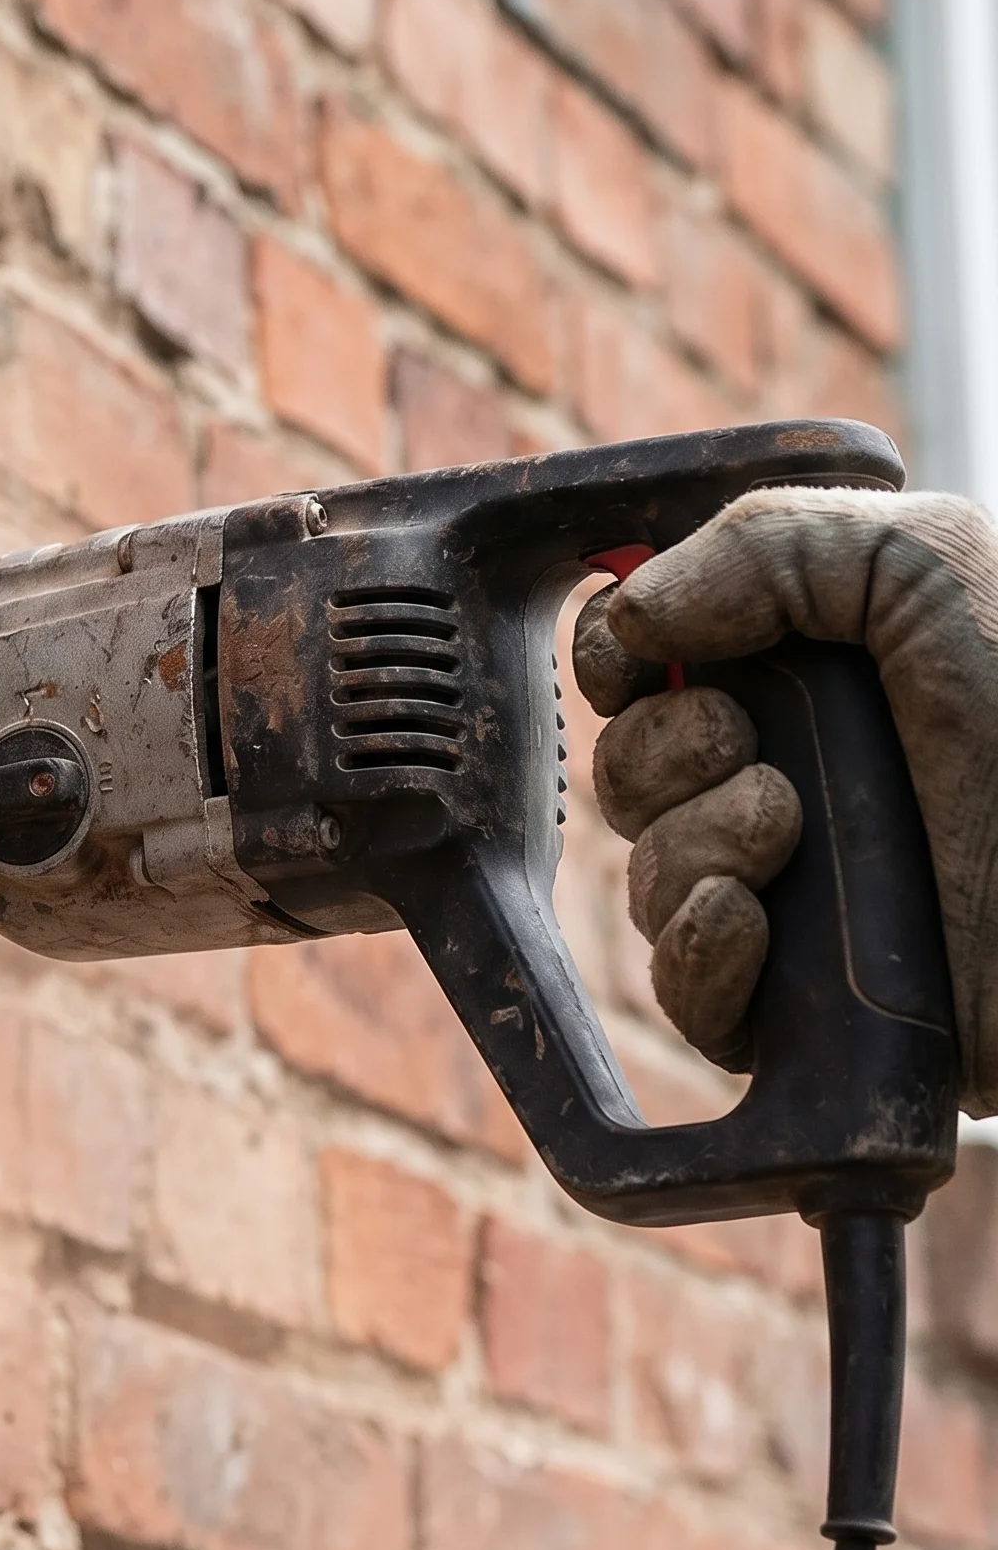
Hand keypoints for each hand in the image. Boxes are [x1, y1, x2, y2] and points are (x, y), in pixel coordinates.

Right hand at [573, 486, 997, 1113]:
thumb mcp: (932, 566)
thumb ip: (770, 543)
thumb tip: (624, 616)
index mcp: (810, 680)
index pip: (644, 664)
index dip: (618, 664)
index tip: (635, 668)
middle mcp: (789, 782)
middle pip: (627, 774)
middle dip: (663, 760)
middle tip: (754, 756)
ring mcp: (792, 898)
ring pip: (648, 878)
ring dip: (693, 851)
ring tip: (787, 838)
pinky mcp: (796, 1006)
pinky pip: (682, 987)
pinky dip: (698, 951)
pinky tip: (753, 923)